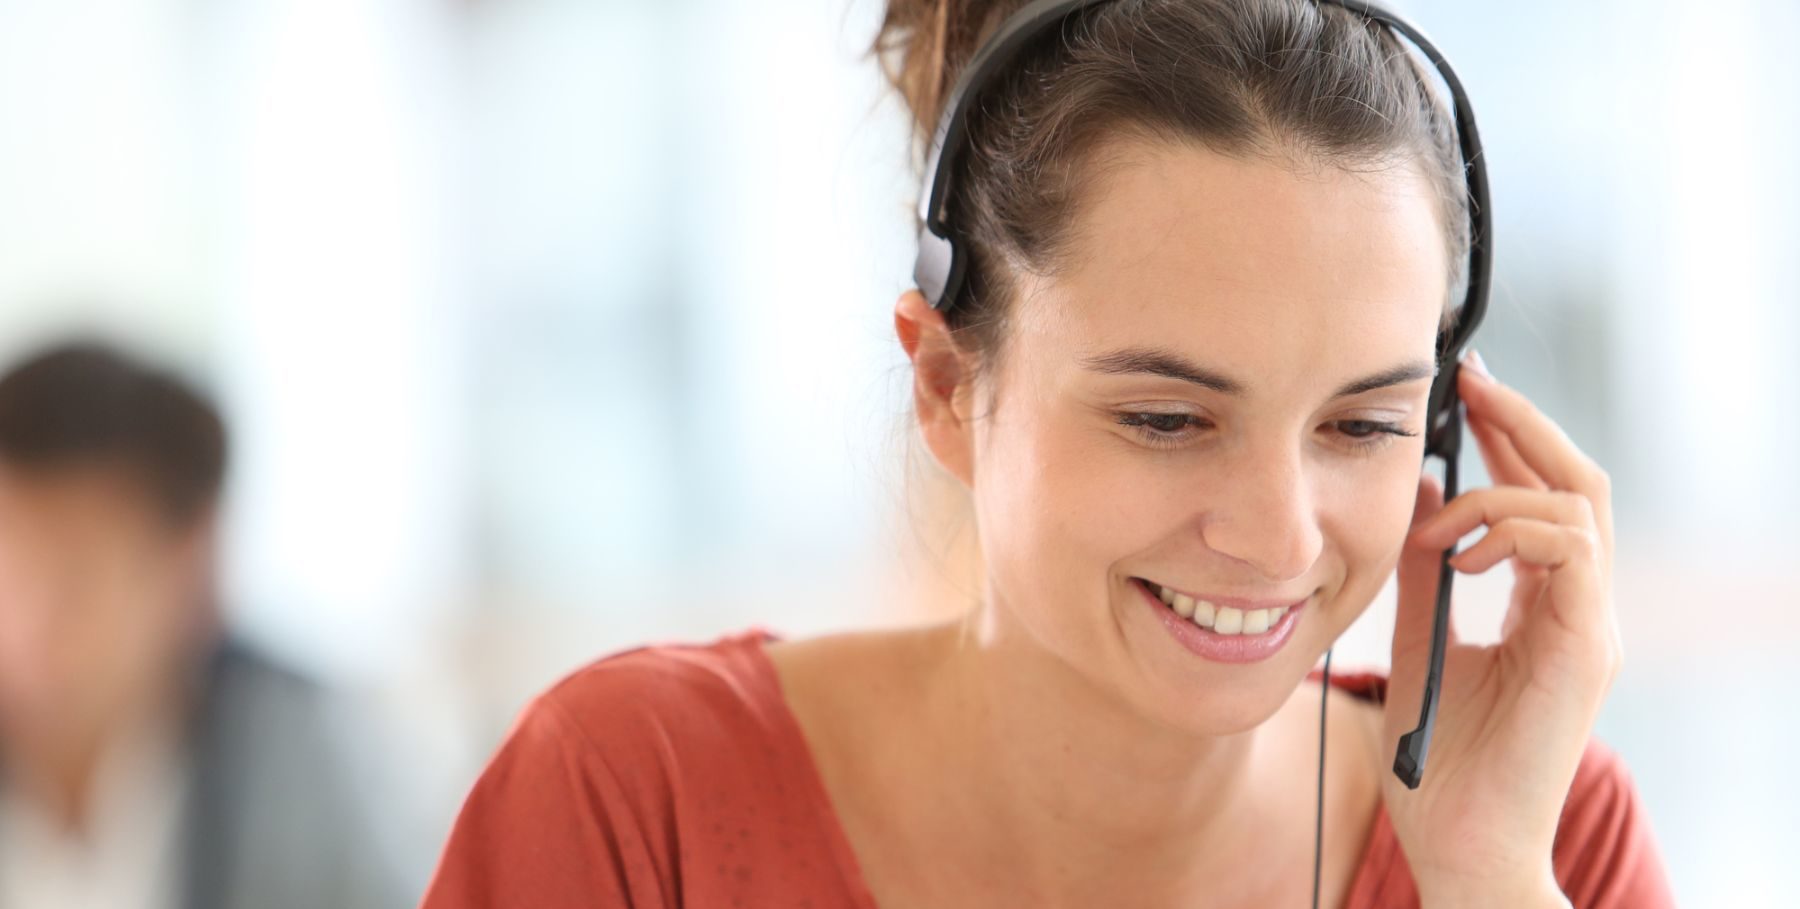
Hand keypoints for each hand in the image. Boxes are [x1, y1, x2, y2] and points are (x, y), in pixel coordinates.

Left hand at [1380, 350, 1620, 893]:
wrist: (1461, 844)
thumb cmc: (1439, 763)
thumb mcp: (1415, 643)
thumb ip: (1421, 574)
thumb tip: (1419, 494)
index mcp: (1543, 606)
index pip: (1541, 498)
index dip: (1509, 438)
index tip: (1463, 391)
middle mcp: (1577, 610)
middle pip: (1575, 485)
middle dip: (1522, 425)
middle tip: (1469, 383)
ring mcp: (1589, 628)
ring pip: (1579, 507)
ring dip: (1502, 489)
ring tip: (1441, 524)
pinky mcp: (1585, 650)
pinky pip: (1571, 552)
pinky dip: (1512, 532)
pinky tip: (1460, 556)